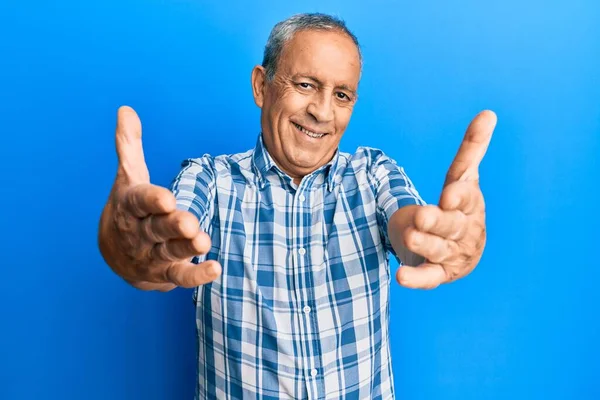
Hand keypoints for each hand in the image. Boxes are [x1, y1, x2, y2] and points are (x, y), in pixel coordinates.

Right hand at [98, 106, 220, 290]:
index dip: (152, 200)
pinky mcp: (167, 272)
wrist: (115, 253)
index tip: (167, 198)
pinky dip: (197, 275)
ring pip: (170, 251)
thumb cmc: (129, 209)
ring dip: (186, 248)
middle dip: (172, 226)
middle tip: (189, 222)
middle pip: (156, 229)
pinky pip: (181, 276)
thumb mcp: (128, 178)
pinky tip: (215, 269)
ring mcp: (153, 254)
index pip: (139, 202)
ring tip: (203, 241)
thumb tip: (126, 109)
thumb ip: (129, 146)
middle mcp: (140, 232)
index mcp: (130, 206)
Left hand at [396, 110, 496, 288]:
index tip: (449, 194)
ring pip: (438, 250)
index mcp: (470, 205)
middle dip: (437, 221)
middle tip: (422, 217)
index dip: (459, 197)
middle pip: (451, 226)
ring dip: (424, 245)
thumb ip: (472, 149)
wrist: (459, 247)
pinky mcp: (439, 273)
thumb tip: (489, 113)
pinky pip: (428, 277)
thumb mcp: (463, 176)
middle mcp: (465, 231)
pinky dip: (417, 278)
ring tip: (410, 238)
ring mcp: (452, 254)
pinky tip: (401, 277)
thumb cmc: (459, 208)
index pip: (467, 198)